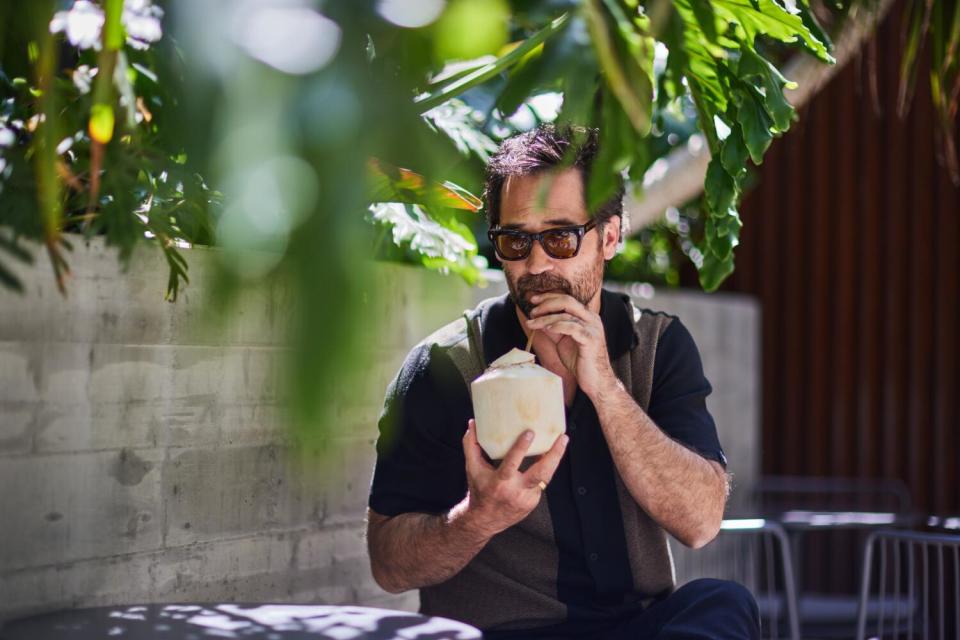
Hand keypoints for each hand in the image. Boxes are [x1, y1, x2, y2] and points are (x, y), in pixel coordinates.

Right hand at [461, 419, 567, 537]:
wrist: (484, 521)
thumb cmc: (479, 490)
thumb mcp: (473, 469)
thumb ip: (471, 446)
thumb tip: (472, 424)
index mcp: (499, 482)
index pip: (512, 464)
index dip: (521, 448)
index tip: (530, 433)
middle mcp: (516, 491)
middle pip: (541, 474)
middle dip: (554, 455)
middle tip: (562, 438)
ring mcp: (527, 498)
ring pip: (546, 477)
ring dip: (556, 459)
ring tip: (562, 441)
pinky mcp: (533, 502)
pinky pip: (541, 482)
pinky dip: (544, 469)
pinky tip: (549, 456)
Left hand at [523, 292, 616, 397]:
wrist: (596, 381)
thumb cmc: (580, 361)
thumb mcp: (562, 341)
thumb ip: (553, 329)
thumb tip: (537, 318)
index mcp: (586, 316)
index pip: (566, 299)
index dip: (548, 297)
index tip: (532, 300)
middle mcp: (591, 319)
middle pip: (567, 301)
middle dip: (547, 303)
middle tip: (532, 311)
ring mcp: (593, 328)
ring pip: (566, 315)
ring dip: (546, 318)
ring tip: (532, 323)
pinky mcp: (591, 340)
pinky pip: (573, 328)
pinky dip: (558, 326)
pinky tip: (547, 329)